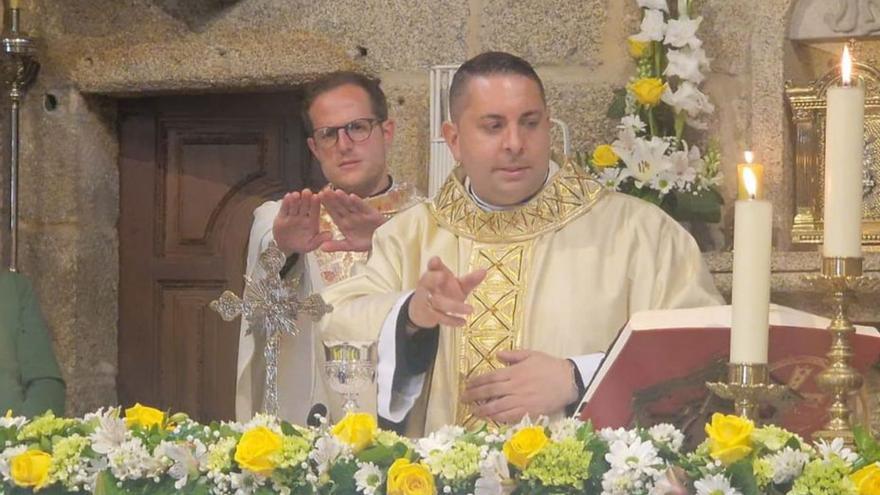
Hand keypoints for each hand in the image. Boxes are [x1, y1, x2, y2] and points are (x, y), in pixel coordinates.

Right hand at [272, 189, 331, 255]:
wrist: (285, 248)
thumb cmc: (301, 246)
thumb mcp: (310, 245)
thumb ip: (319, 240)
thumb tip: (331, 235)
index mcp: (312, 222)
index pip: (314, 212)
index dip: (315, 204)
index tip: (317, 197)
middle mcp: (303, 216)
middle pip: (304, 206)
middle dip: (306, 199)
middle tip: (307, 191)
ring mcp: (292, 216)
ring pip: (294, 206)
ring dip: (295, 200)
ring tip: (296, 194)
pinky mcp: (282, 216)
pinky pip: (284, 209)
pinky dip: (285, 203)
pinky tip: (287, 196)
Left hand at [318, 189, 386, 251]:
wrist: (384, 242)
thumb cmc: (367, 242)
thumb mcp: (350, 246)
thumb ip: (336, 246)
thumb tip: (321, 248)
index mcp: (343, 223)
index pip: (333, 213)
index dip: (326, 206)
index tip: (316, 199)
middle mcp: (350, 216)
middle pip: (340, 206)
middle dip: (332, 199)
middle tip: (323, 192)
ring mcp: (360, 214)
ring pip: (350, 205)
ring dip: (343, 198)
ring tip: (335, 192)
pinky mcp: (371, 213)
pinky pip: (363, 207)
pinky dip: (358, 202)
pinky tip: (352, 197)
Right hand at [407, 257, 485, 330]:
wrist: (423, 311)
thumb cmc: (443, 292)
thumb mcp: (457, 285)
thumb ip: (469, 280)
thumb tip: (484, 271)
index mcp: (434, 274)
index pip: (432, 267)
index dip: (433, 264)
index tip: (436, 260)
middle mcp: (427, 286)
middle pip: (428, 280)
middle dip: (433, 278)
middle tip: (442, 275)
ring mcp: (426, 300)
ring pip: (439, 303)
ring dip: (454, 306)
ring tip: (471, 310)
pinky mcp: (428, 314)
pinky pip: (440, 317)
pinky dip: (452, 320)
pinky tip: (464, 322)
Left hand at [462, 350, 578, 423]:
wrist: (568, 381)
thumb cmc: (550, 366)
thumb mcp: (531, 354)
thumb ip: (513, 355)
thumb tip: (497, 355)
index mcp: (514, 372)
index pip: (490, 377)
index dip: (477, 382)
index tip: (468, 385)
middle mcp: (514, 387)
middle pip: (490, 392)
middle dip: (474, 396)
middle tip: (463, 399)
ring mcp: (521, 400)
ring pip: (497, 407)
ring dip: (483, 410)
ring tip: (473, 412)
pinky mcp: (528, 411)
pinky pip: (510, 416)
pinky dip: (499, 418)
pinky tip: (491, 419)